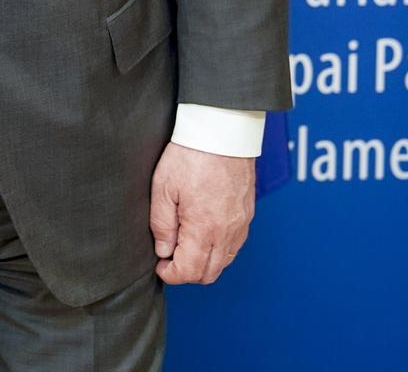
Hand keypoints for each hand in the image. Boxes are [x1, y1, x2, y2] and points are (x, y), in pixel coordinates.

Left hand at [149, 142, 254, 284]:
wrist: (222, 133)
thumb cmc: (190, 155)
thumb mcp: (163, 188)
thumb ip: (162, 224)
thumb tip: (163, 251)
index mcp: (204, 228)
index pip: (190, 272)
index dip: (172, 275)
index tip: (160, 266)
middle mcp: (227, 232)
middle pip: (209, 274)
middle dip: (187, 272)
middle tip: (170, 257)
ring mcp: (241, 225)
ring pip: (224, 262)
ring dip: (204, 261)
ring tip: (185, 242)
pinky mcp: (247, 215)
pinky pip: (234, 245)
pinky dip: (218, 249)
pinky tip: (203, 232)